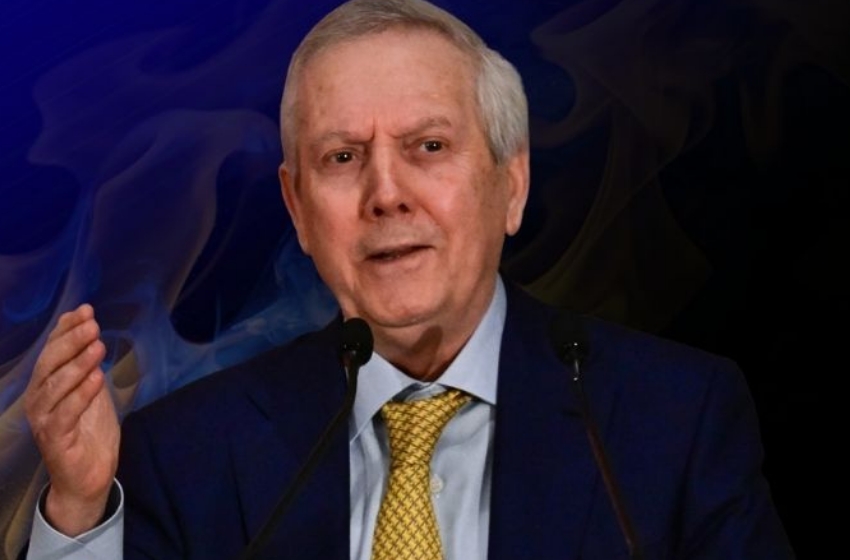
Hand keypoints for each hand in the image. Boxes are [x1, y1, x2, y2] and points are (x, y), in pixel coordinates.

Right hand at [24, 303, 119, 535]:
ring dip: (78, 364)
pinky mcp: (54, 439)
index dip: (66, 329)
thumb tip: (86, 321)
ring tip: (98, 347)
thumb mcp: (91, 388)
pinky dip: (81, 395)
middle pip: (50, 365)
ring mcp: (43, 420)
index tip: (86, 310)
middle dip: (71, 342)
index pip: (51, 350)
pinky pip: (66, 414)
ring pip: (56, 387)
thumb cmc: (89, 430)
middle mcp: (38, 399)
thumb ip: (86, 360)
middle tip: (93, 326)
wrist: (89, 475)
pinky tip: (97, 379)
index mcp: (44, 384)